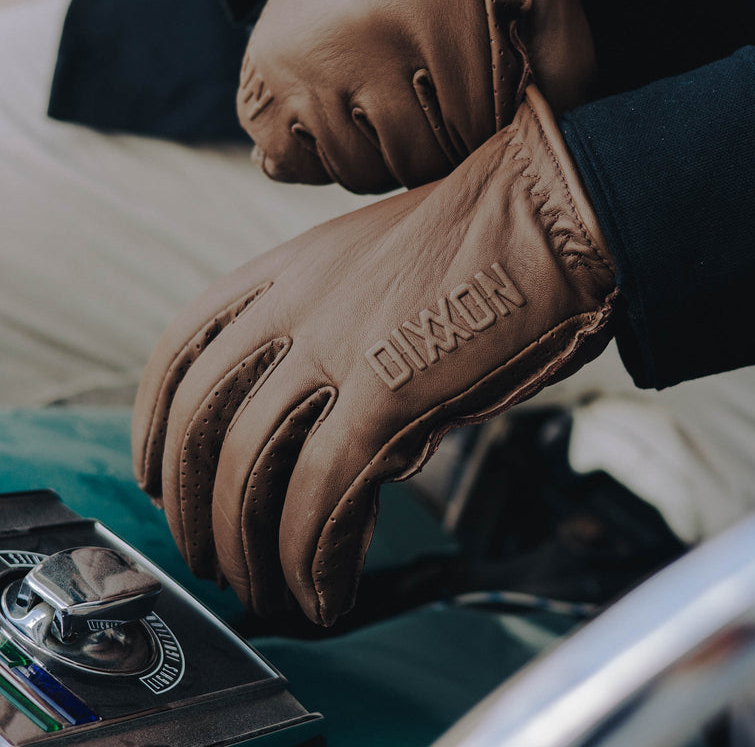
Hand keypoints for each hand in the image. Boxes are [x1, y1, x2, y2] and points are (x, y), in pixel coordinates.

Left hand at [133, 86, 615, 624]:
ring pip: (248, 470)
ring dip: (246, 546)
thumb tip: (327, 423)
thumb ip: (331, 330)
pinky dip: (313, 559)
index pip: (181, 348)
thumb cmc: (484, 240)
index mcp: (286, 268)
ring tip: (262, 589)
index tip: (153, 473)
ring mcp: (336, 348)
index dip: (154, 423)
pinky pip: (322, 498)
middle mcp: (294, 305)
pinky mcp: (387, 396)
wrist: (551, 212)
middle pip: (200, 420)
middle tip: (203, 554)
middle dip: (189, 503)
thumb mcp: (376, 263)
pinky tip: (322, 593)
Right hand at [237, 0, 595, 192]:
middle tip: (439, 115)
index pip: (475, 132)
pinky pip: (288, 161)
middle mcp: (365, 30)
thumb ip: (563, 67)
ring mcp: (306, 52)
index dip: (485, 137)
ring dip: (382, 157)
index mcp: (442, 3)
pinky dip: (317, 158)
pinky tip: (344, 118)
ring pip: (354, 170)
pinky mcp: (264, 69)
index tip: (483, 113)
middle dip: (438, 151)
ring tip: (394, 114)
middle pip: (415, 159)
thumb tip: (546, 147)